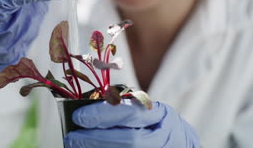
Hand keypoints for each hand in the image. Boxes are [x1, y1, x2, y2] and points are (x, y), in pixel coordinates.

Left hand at [64, 100, 200, 147]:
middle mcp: (163, 136)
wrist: (180, 144)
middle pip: (131, 140)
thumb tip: (85, 111)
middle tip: (72, 137)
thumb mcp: (146, 111)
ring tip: (76, 145)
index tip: (79, 116)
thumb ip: (123, 109)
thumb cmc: (156, 125)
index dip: (104, 114)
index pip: (132, 112)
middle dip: (97, 139)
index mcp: (160, 115)